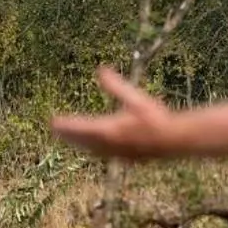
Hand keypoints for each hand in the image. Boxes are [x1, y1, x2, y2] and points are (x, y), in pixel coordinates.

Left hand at [49, 65, 180, 159]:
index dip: (66, 124)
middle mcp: (110, 144)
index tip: (52, 122)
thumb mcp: (136, 98)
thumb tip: (101, 69)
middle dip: (68, 136)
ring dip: (79, 144)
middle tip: (54, 130)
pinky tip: (95, 148)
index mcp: (110, 130)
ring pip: (92, 149)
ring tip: (69, 140)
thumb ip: (116, 86)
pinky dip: (93, 149)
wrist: (175, 140)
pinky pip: (103, 154)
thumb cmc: (156, 117)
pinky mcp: (126, 158)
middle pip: (83, 141)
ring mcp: (118, 153)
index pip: (81, 127)